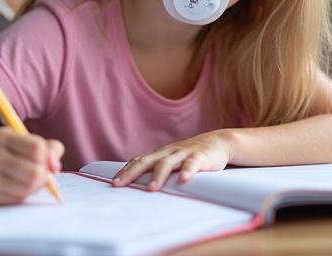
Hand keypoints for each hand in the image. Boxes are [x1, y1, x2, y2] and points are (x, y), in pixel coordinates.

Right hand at [0, 126, 63, 204]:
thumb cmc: (8, 153)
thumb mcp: (24, 141)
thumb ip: (48, 148)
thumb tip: (55, 165)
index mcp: (1, 136)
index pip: (37, 148)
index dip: (47, 157)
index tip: (45, 159)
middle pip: (35, 172)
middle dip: (44, 176)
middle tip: (41, 174)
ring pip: (28, 188)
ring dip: (36, 187)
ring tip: (30, 181)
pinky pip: (18, 199)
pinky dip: (24, 195)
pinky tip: (17, 188)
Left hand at [112, 130, 232, 190]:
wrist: (219, 142)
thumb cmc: (192, 155)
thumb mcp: (174, 161)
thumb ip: (159, 169)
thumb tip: (140, 186)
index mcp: (161, 154)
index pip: (139, 161)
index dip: (126, 171)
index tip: (113, 183)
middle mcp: (169, 152)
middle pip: (147, 161)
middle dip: (132, 173)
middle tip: (119, 185)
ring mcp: (184, 153)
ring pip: (168, 163)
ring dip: (158, 175)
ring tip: (151, 189)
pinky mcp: (201, 156)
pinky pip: (193, 163)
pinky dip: (188, 171)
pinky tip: (184, 180)